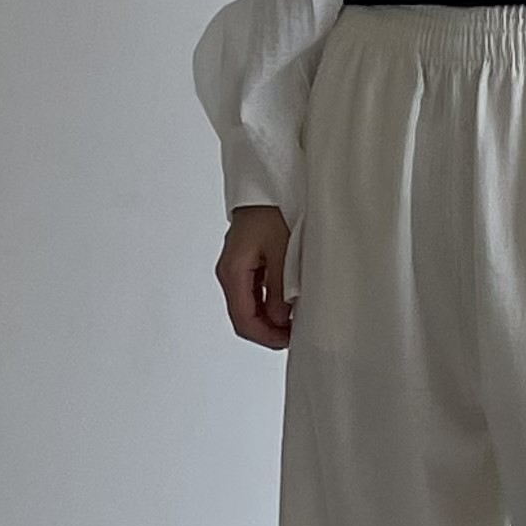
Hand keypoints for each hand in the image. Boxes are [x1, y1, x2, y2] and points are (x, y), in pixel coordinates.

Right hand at [216, 204, 291, 348]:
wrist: (268, 185)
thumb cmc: (274, 210)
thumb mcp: (282, 251)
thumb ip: (280, 289)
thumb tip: (280, 319)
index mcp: (233, 272)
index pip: (244, 320)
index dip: (266, 337)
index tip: (289, 341)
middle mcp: (230, 273)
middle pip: (244, 318)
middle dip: (269, 331)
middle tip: (296, 334)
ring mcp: (236, 269)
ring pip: (249, 307)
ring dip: (271, 319)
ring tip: (296, 320)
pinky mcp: (246, 264)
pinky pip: (254, 294)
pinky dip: (270, 305)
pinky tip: (288, 304)